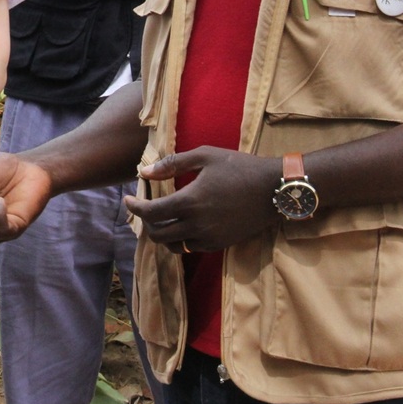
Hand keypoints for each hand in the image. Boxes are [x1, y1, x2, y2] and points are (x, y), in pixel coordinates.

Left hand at [124, 147, 281, 253]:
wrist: (275, 189)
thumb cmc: (240, 167)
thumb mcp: (205, 156)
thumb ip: (172, 164)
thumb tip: (144, 173)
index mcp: (190, 201)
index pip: (151, 213)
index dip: (134, 208)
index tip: (127, 200)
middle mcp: (197, 224)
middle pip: (158, 234)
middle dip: (146, 222)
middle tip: (145, 209)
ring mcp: (210, 237)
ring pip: (174, 245)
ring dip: (162, 234)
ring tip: (161, 219)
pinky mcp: (221, 244)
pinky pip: (192, 247)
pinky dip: (181, 239)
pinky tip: (183, 224)